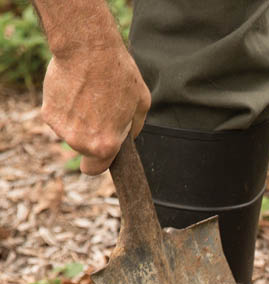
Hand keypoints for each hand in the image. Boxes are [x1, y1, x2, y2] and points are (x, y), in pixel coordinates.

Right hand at [41, 41, 149, 174]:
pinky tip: (74, 91)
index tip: (99, 156)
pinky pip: (59, 118)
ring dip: (78, 121)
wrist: (88, 49)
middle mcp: (81, 142)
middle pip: (84, 148)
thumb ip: (134, 128)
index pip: (95, 169)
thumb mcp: (141, 104)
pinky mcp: (48, 113)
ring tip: (88, 96)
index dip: (98, 162)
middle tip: (100, 110)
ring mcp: (62, 128)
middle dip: (91, 135)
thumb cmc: (119, 75)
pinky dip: (64, 108)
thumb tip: (127, 137)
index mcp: (106, 146)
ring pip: (70, 132)